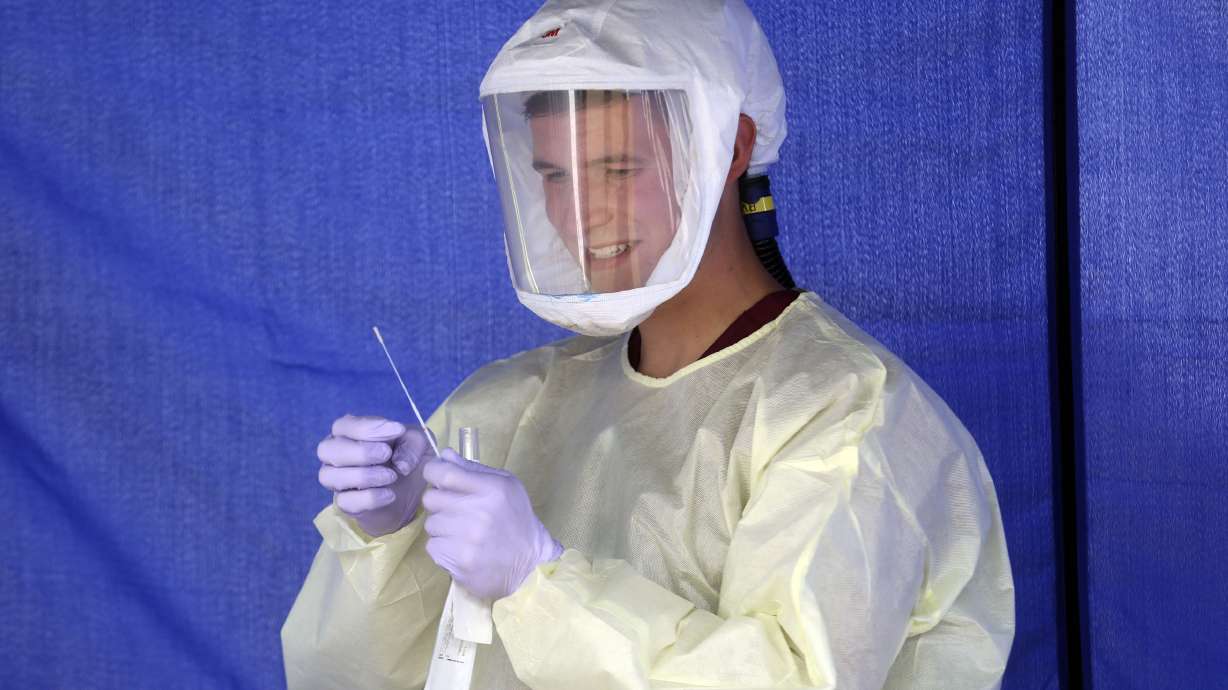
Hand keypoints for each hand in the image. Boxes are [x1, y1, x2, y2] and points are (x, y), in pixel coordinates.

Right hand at [317, 414, 432, 536]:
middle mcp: (336, 454)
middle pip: (327, 449)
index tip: (398, 430)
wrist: (413, 491)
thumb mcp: (420, 443)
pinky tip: (389, 494)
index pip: (344, 425)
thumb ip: (413, 442)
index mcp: (349, 432)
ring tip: (391, 476)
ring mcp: (337, 479)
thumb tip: (399, 463)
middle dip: (359, 451)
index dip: (368, 428)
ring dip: (362, 475)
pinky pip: (345, 502)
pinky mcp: (346, 503)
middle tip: (386, 454)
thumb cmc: (409, 457)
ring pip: (329, 476)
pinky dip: (368, 498)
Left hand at [421, 450, 562, 599]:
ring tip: (463, 531)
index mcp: (492, 489)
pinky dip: (443, 547)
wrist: (528, 562)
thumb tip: (444, 455)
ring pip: (430, 524)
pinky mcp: (459, 561)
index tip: (435, 475)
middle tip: (456, 509)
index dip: (433, 472)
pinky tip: (462, 548)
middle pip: (431, 498)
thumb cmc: (515, 519)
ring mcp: (468, 540)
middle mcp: (479, 513)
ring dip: (442, 526)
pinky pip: (433, 546)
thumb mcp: (505, 486)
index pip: (444, 474)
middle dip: (440, 502)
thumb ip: (473, 469)